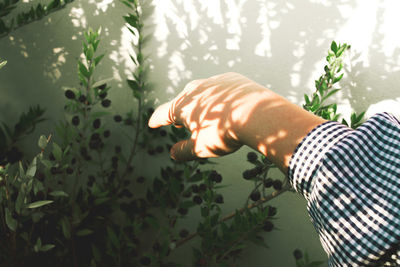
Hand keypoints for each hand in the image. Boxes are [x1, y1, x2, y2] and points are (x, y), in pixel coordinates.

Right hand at [148, 72, 325, 171]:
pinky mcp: (231, 79)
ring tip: (206, 115)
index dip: (157, 120)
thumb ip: (184, 151)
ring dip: (201, 104)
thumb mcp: (201, 148)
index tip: (152, 123)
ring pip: (202, 93)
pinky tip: (228, 105)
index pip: (163, 114)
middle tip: (181, 123)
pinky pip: (221, 88)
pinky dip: (221, 97)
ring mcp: (213, 81)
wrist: (256, 113)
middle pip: (182, 102)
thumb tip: (173, 154)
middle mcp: (194, 89)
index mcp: (182, 106)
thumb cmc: (224, 133)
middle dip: (181, 114)